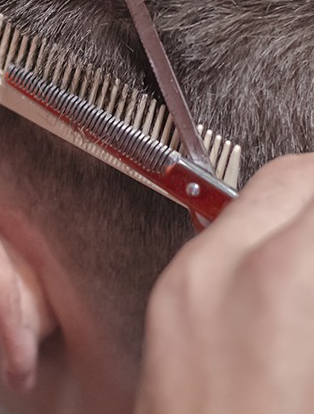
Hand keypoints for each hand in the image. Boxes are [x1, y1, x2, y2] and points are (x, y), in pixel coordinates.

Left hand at [135, 154, 313, 413]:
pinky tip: (293, 274)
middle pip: (295, 176)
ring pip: (259, 196)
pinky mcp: (170, 294)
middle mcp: (217, 266)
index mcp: (280, 284)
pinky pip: (228, 232)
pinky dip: (271, 232)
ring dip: (306, 208)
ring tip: (313, 249)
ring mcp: (184, 276)